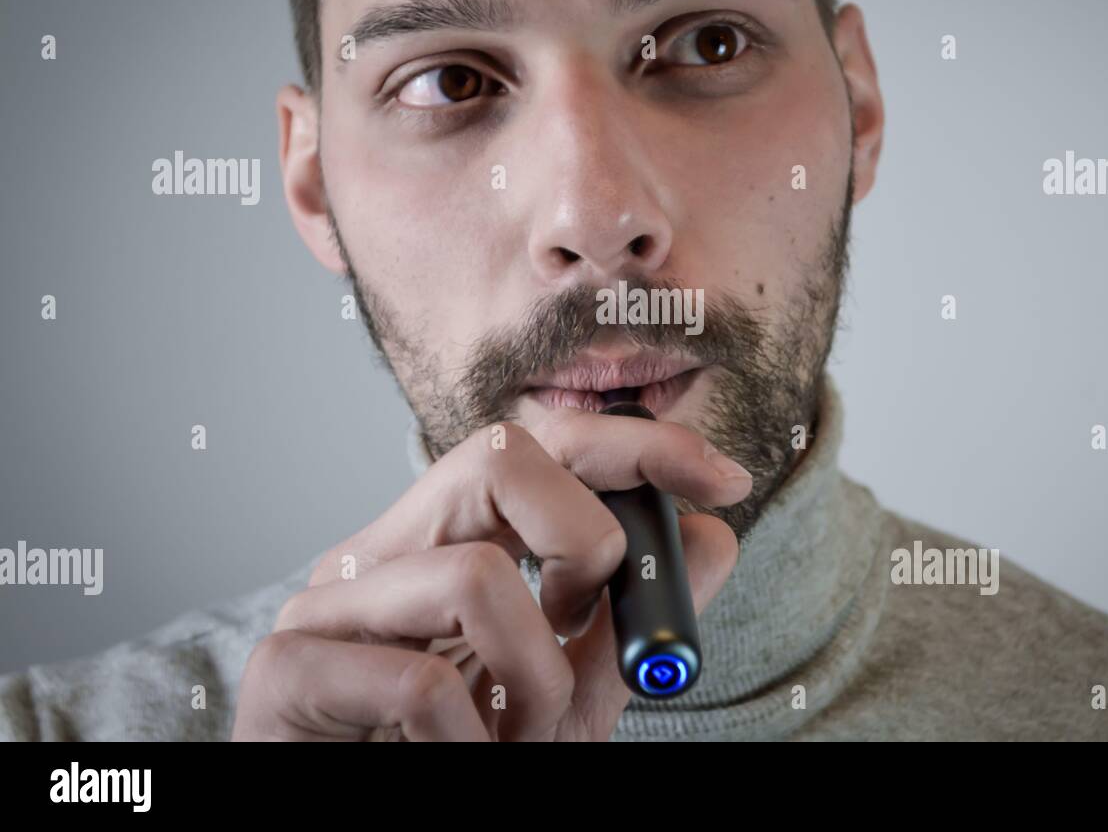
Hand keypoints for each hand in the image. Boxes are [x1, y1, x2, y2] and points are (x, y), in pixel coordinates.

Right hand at [231, 411, 748, 739]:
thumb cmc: (455, 759)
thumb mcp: (566, 691)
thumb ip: (629, 622)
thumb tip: (712, 535)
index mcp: (441, 544)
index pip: (539, 446)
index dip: (637, 445)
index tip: (725, 480)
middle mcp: (382, 554)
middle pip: (499, 453)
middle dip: (587, 539)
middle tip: (586, 621)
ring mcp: (325, 606)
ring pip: (475, 577)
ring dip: (535, 678)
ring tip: (514, 737)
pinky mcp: (284, 674)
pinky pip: (420, 685)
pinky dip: (469, 742)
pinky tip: (454, 759)